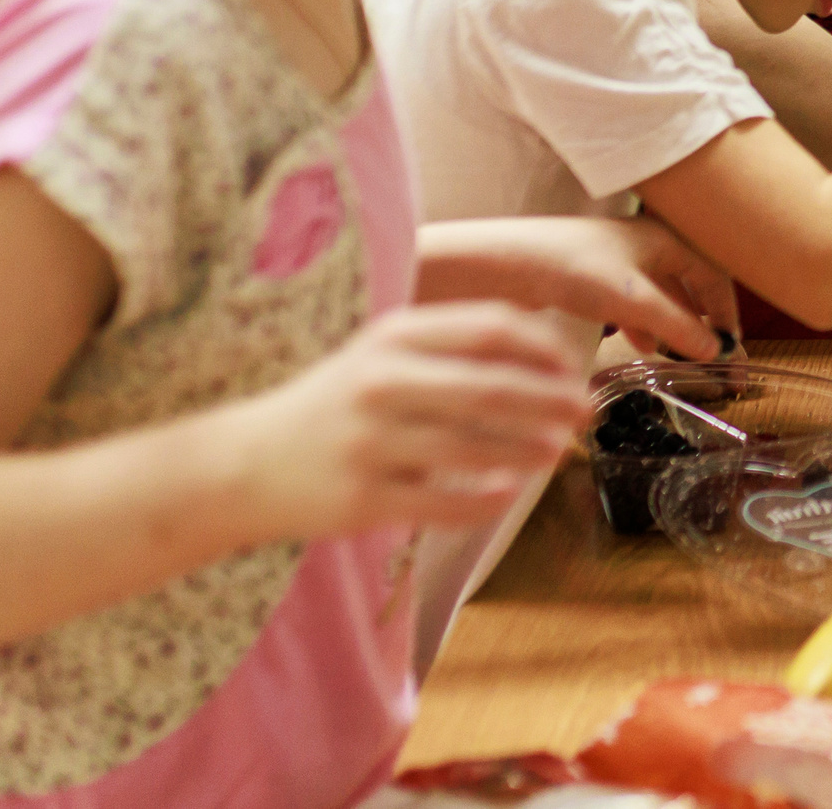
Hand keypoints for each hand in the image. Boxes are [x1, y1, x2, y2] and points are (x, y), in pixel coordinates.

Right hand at [230, 301, 592, 537]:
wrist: (245, 464)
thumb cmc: (335, 404)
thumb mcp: (382, 354)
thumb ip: (452, 346)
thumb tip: (546, 354)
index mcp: (393, 336)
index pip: (488, 328)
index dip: (542, 348)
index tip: (573, 367)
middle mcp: (382, 382)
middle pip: (490, 388)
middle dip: (550, 401)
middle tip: (586, 412)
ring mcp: (371, 443)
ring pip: (473, 449)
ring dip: (527, 451)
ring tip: (556, 452)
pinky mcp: (363, 498)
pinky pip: (443, 502)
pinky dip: (484, 499)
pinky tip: (508, 493)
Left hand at [418, 216, 736, 359]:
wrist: (509, 262)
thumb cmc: (573, 268)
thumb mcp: (633, 300)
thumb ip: (677, 325)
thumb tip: (715, 349)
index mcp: (665, 239)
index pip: (714, 276)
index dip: (727, 313)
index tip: (733, 348)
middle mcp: (647, 245)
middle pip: (690, 286)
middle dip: (702, 322)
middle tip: (711, 359)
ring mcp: (620, 260)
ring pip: (661, 296)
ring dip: (673, 325)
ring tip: (679, 356)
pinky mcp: (595, 277)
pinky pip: (634, 302)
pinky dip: (645, 323)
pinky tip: (640, 344)